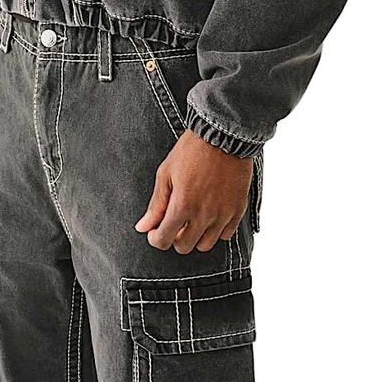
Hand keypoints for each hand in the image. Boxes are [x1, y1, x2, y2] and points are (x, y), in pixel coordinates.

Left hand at [135, 129, 253, 252]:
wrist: (223, 134)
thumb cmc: (191, 150)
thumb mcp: (166, 173)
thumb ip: (156, 204)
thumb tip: (143, 227)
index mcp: (182, 205)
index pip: (164, 240)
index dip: (156, 238)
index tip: (155, 231)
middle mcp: (204, 215)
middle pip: (185, 247)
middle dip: (174, 238)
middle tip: (173, 222)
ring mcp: (223, 214)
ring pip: (206, 245)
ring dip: (195, 236)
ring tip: (192, 218)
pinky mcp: (238, 209)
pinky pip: (226, 235)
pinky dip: (216, 230)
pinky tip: (210, 214)